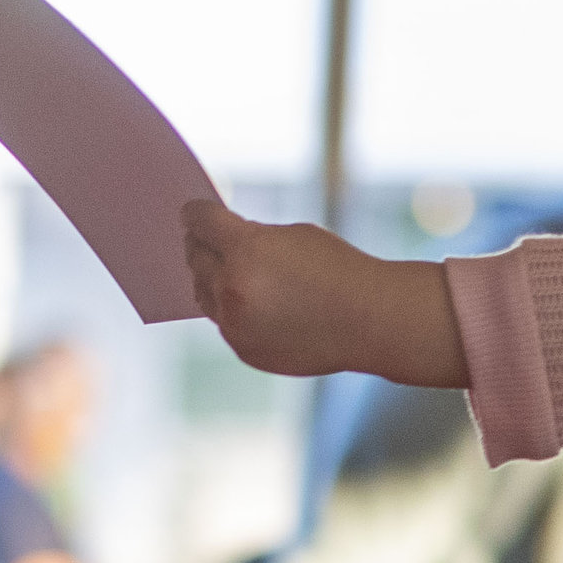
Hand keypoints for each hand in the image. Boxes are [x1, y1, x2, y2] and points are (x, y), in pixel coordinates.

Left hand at [183, 198, 465, 386]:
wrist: (370, 321)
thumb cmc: (339, 270)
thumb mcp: (293, 236)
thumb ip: (252, 239)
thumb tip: (223, 246)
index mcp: (244, 250)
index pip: (200, 222)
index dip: (195, 213)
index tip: (192, 212)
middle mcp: (232, 289)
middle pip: (195, 259)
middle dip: (198, 244)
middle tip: (199, 238)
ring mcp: (236, 325)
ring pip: (203, 295)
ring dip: (209, 279)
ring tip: (218, 269)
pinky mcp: (245, 350)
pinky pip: (224, 323)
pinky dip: (230, 310)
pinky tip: (247, 301)